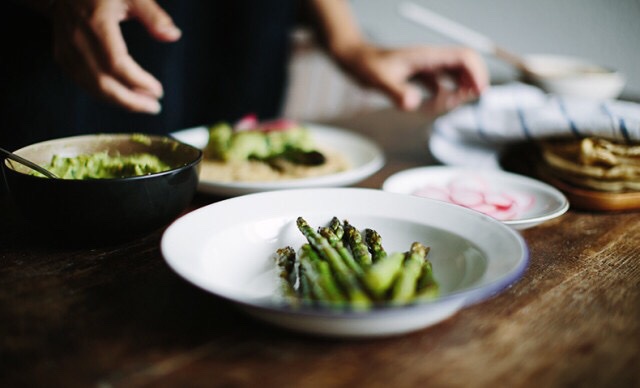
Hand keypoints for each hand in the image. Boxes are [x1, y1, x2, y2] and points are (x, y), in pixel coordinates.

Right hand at [49, 0, 181, 112]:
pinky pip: (82, 83)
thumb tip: (173, 36)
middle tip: (153, 107)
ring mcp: (67, 49)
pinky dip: (103, 94)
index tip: (157, 91)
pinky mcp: (63, 56)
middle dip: (131, 101)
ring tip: (143, 104)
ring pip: (92, 87)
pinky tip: (122, 96)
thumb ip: (153, 16)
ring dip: (119, 101)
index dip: (138, 82)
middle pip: (103, 83)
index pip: (117, 64)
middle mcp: (78, 39)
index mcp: (97, 24)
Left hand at [337, 44, 488, 110]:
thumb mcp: (379, 80)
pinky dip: (440, 97)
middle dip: (470, 84)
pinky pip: (438, 85)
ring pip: (453, 76)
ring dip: (455, 92)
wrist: (353, 59)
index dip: (477, 73)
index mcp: (426, 56)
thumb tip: (414, 104)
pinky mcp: (417, 76)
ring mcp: (424, 67)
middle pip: (464, 66)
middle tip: (460, 102)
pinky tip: (428, 106)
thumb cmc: (365, 65)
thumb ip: (396, 92)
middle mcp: (429, 60)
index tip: (479, 92)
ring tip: (441, 106)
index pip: (463, 57)